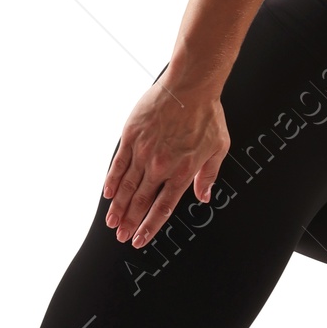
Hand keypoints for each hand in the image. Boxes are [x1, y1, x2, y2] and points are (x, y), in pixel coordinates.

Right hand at [102, 75, 229, 248]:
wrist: (190, 87)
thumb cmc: (207, 115)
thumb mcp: (218, 148)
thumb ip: (208, 175)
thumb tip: (203, 196)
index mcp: (182, 172)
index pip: (163, 208)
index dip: (150, 227)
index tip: (140, 239)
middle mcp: (160, 166)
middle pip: (141, 202)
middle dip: (130, 222)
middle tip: (122, 236)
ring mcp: (143, 152)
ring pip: (127, 187)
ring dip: (118, 207)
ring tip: (112, 222)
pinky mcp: (131, 137)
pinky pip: (118, 164)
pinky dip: (112, 181)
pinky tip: (108, 194)